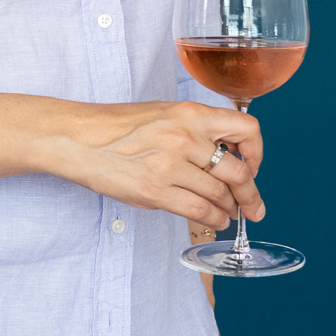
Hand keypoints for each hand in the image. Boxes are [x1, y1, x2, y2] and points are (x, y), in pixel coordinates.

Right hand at [48, 100, 264, 230]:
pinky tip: (214, 221)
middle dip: (251, 195)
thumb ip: (195, 131)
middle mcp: (186, 137)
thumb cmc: (116, 126)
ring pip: (221, 196)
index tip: (253, 165)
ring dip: (230, 210)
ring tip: (228, 215)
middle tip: (254, 207)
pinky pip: (200, 211)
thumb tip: (225, 157)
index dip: (257, 152)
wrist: (78, 138)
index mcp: (190, 114)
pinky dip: (214, 220)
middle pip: (239, 172)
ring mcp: (171, 166)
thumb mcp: (162, 114)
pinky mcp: (155, 191)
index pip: (247, 130)